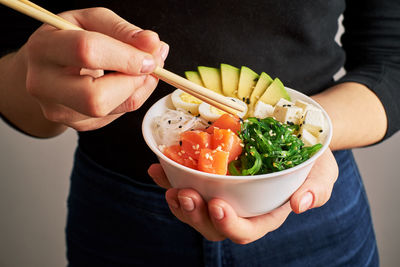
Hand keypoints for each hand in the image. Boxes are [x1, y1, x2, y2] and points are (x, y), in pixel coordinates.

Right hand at [23, 7, 168, 130]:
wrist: (49, 66)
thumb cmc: (70, 39)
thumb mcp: (92, 21)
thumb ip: (122, 30)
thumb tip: (153, 44)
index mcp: (44, 48)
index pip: (88, 52)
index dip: (127, 56)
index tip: (150, 54)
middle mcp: (44, 84)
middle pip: (96, 97)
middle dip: (133, 81)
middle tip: (150, 65)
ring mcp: (59, 110)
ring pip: (113, 109)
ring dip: (139, 88)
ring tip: (142, 69)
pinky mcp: (78, 124)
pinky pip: (118, 114)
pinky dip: (132, 96)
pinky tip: (126, 82)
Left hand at [148, 148, 337, 243]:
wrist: (292, 134)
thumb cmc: (310, 157)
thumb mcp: (322, 171)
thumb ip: (316, 189)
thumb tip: (300, 205)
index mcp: (264, 214)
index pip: (246, 231)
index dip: (229, 225)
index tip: (217, 205)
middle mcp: (239, 208)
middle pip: (212, 224)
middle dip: (195, 215)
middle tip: (184, 194)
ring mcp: (221, 193)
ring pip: (194, 208)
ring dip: (177, 201)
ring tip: (169, 184)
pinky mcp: (207, 177)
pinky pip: (185, 182)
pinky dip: (168, 177)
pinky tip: (157, 168)